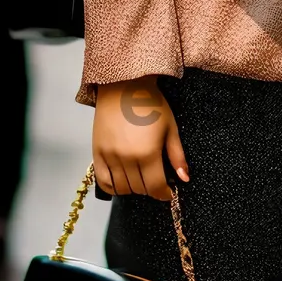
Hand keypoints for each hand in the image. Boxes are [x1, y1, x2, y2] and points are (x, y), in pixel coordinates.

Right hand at [93, 76, 188, 200]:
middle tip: (156, 182)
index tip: (168, 192)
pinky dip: (113, 187)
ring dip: (134, 189)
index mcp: (148, 153)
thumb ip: (177, 156)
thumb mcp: (171, 129)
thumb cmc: (150, 104)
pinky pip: (103, 181)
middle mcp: (127, 158)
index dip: (164, 194)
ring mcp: (110, 156)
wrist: (124, 87)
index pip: (156, 187)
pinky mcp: (97, 153)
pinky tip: (122, 183)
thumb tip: (184, 179)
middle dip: (151, 190)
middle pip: (139, 189)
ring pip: (122, 188)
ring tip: (141, 180)